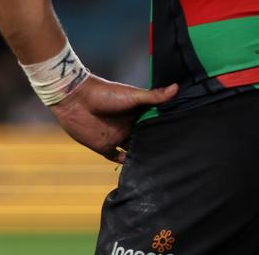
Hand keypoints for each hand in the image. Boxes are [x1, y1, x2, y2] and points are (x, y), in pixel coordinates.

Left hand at [49, 75, 177, 161]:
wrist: (76, 99)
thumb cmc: (105, 92)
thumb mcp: (132, 95)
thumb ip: (153, 96)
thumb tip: (177, 87)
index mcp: (136, 114)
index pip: (154, 125)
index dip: (165, 131)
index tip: (182, 140)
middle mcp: (128, 126)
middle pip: (145, 140)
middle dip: (156, 148)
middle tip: (175, 159)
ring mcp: (116, 137)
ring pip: (133, 151)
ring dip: (142, 158)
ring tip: (160, 169)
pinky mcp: (104, 147)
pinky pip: (117, 159)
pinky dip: (126, 165)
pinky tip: (137, 171)